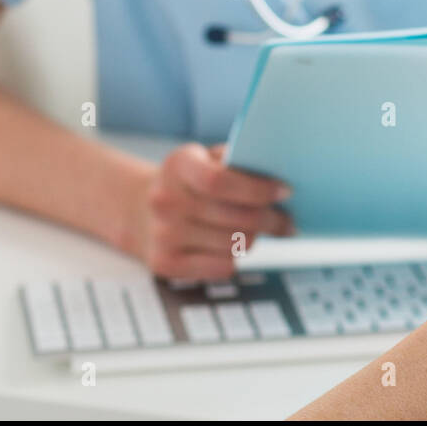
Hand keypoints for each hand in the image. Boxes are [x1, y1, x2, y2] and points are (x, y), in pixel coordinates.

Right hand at [124, 143, 294, 279]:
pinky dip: (236, 257)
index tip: (285, 191)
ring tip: (260, 230)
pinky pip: (222, 267)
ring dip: (256, 238)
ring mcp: (163, 234)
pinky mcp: (165, 264)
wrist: (139, 210)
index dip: (258, 189)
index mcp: (178, 165)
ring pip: (236, 244)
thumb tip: (279, 172)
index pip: (220, 181)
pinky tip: (234, 245)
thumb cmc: (188, 182)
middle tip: (286, 220)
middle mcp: (165, 200)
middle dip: (272, 219)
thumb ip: (237, 160)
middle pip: (237, 217)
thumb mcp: (206, 158)